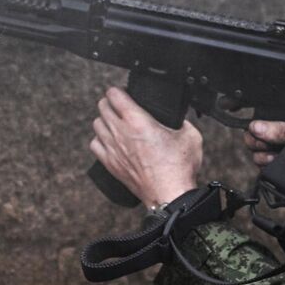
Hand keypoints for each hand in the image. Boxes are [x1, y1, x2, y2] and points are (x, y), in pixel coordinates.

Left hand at [88, 87, 203, 207]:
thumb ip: (181, 121)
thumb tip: (177, 118)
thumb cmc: (179, 168)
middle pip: (102, 106)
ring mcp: (113, 149)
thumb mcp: (190, 135)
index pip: (114, 94)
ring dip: (105, 119)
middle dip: (111, 102)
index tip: (126, 92)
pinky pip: (94, 145)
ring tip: (115, 122)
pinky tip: (111, 141)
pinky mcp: (110, 164)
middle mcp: (121, 132)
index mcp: (138, 120)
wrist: (170, 195)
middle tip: (121, 105)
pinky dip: (100, 140)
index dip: (119, 90)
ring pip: (96, 124)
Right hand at [242, 121, 284, 204]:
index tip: (259, 137)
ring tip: (276, 161)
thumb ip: (283, 132)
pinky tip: (281, 172)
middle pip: (259, 138)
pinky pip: (272, 170)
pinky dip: (272, 173)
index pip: (266, 118)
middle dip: (260, 145)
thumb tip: (256, 127)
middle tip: (270, 151)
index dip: (259, 128)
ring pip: (262, 155)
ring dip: (265, 160)